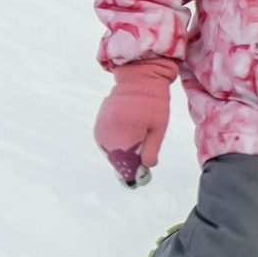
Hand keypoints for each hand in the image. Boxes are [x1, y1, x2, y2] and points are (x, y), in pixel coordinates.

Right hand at [94, 58, 176, 187]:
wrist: (138, 78)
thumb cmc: (153, 103)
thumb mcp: (158, 128)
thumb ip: (151, 150)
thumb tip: (146, 169)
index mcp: (122, 137)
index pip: (124, 168)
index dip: (134, 175)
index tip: (142, 178)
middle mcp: (106, 136)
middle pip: (117, 162)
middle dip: (130, 165)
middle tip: (145, 160)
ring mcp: (100, 130)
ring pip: (112, 153)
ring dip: (124, 154)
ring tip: (139, 139)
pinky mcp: (99, 126)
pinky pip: (108, 144)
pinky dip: (119, 144)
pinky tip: (130, 134)